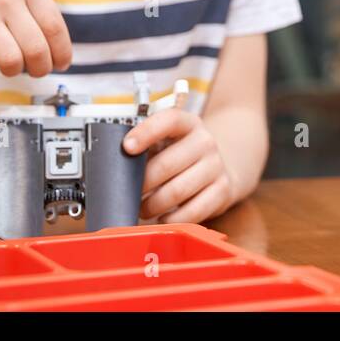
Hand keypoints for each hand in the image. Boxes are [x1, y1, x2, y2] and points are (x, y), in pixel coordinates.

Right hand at [0, 0, 72, 77]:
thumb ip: (33, 2)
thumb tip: (54, 43)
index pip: (54, 28)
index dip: (61, 53)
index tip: (60, 64)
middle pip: (36, 50)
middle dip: (40, 68)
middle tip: (36, 70)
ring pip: (11, 62)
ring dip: (13, 70)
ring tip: (8, 63)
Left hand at [124, 109, 234, 223]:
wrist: (217, 168)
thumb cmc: (181, 155)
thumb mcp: (167, 142)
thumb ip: (146, 146)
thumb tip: (117, 165)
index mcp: (188, 123)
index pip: (169, 121)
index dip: (146, 132)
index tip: (126, 147)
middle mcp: (205, 142)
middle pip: (166, 164)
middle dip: (142, 183)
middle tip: (129, 192)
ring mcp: (216, 166)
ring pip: (176, 192)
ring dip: (152, 205)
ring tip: (143, 208)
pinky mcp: (222, 191)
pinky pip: (192, 212)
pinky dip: (172, 219)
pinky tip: (163, 217)